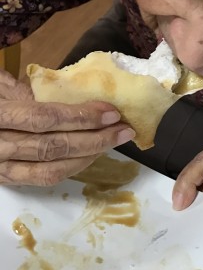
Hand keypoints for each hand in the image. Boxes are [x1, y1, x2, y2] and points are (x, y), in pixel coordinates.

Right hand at [0, 69, 134, 186]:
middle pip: (52, 147)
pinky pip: (43, 179)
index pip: (43, 118)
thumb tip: (70, 93)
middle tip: (124, 128)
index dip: (80, 116)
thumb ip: (26, 90)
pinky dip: (72, 167)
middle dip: (94, 138)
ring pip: (51, 169)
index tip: (111, 111)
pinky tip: (91, 154)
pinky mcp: (6, 179)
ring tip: (113, 140)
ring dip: (89, 155)